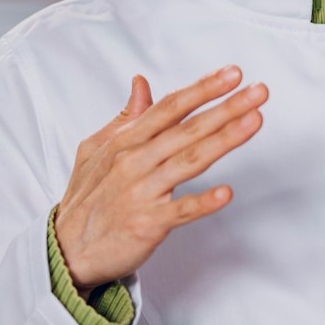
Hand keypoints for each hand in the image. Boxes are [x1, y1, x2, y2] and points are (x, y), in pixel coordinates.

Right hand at [52, 66, 267, 288]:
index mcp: (126, 142)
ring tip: (254, 122)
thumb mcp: (95, 149)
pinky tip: (226, 193)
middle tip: (258, 91)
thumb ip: (126, 117)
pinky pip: (180, 210)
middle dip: (226, 107)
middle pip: (187, 129)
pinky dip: (203, 202)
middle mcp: (135, 162)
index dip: (203, 89)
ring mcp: (142, 192)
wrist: (66, 251)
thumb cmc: (86, 200)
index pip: (170, 107)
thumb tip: (141, 83)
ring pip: (189, 161)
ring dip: (224, 140)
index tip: (232, 73)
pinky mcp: (148, 223)